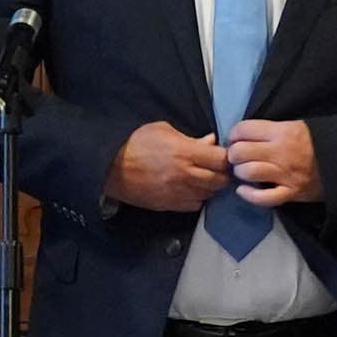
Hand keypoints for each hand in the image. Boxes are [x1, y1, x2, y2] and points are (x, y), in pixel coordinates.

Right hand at [104, 123, 229, 212]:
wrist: (111, 167)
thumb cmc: (135, 143)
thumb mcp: (163, 130)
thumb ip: (191, 138)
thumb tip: (210, 142)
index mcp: (185, 153)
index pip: (221, 160)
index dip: (226, 157)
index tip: (223, 154)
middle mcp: (185, 175)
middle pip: (220, 180)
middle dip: (223, 173)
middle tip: (218, 168)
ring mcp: (178, 193)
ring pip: (209, 194)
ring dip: (211, 187)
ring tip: (205, 177)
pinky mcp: (170, 205)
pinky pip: (195, 205)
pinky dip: (198, 198)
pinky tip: (192, 189)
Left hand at [223, 118, 321, 206]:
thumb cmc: (315, 142)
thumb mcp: (296, 126)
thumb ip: (272, 129)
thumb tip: (244, 134)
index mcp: (281, 132)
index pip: (244, 129)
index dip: (234, 134)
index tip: (236, 140)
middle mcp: (280, 152)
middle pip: (240, 152)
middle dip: (233, 155)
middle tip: (238, 158)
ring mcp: (285, 174)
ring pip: (248, 172)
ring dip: (240, 173)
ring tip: (243, 172)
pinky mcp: (290, 192)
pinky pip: (263, 198)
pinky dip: (249, 195)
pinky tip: (244, 191)